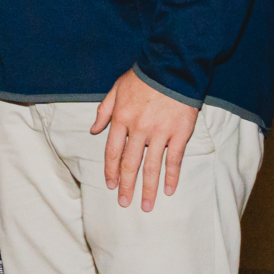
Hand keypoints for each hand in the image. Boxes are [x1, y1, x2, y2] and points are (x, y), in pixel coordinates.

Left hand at [91, 69, 198, 210]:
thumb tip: (93, 130)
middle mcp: (138, 129)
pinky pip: (174, 159)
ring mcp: (160, 133)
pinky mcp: (179, 133)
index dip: (111, 171)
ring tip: (146, 205)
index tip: (111, 186)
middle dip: (127, 186)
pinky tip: (170, 190)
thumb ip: (104, 111)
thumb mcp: (116, 90)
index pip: (113, 152)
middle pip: (130, 163)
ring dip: (148, 188)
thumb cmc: (143, 78)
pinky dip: (172, 176)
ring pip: (152, 166)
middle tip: (125, 203)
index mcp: (121, 119)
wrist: (173, 68)